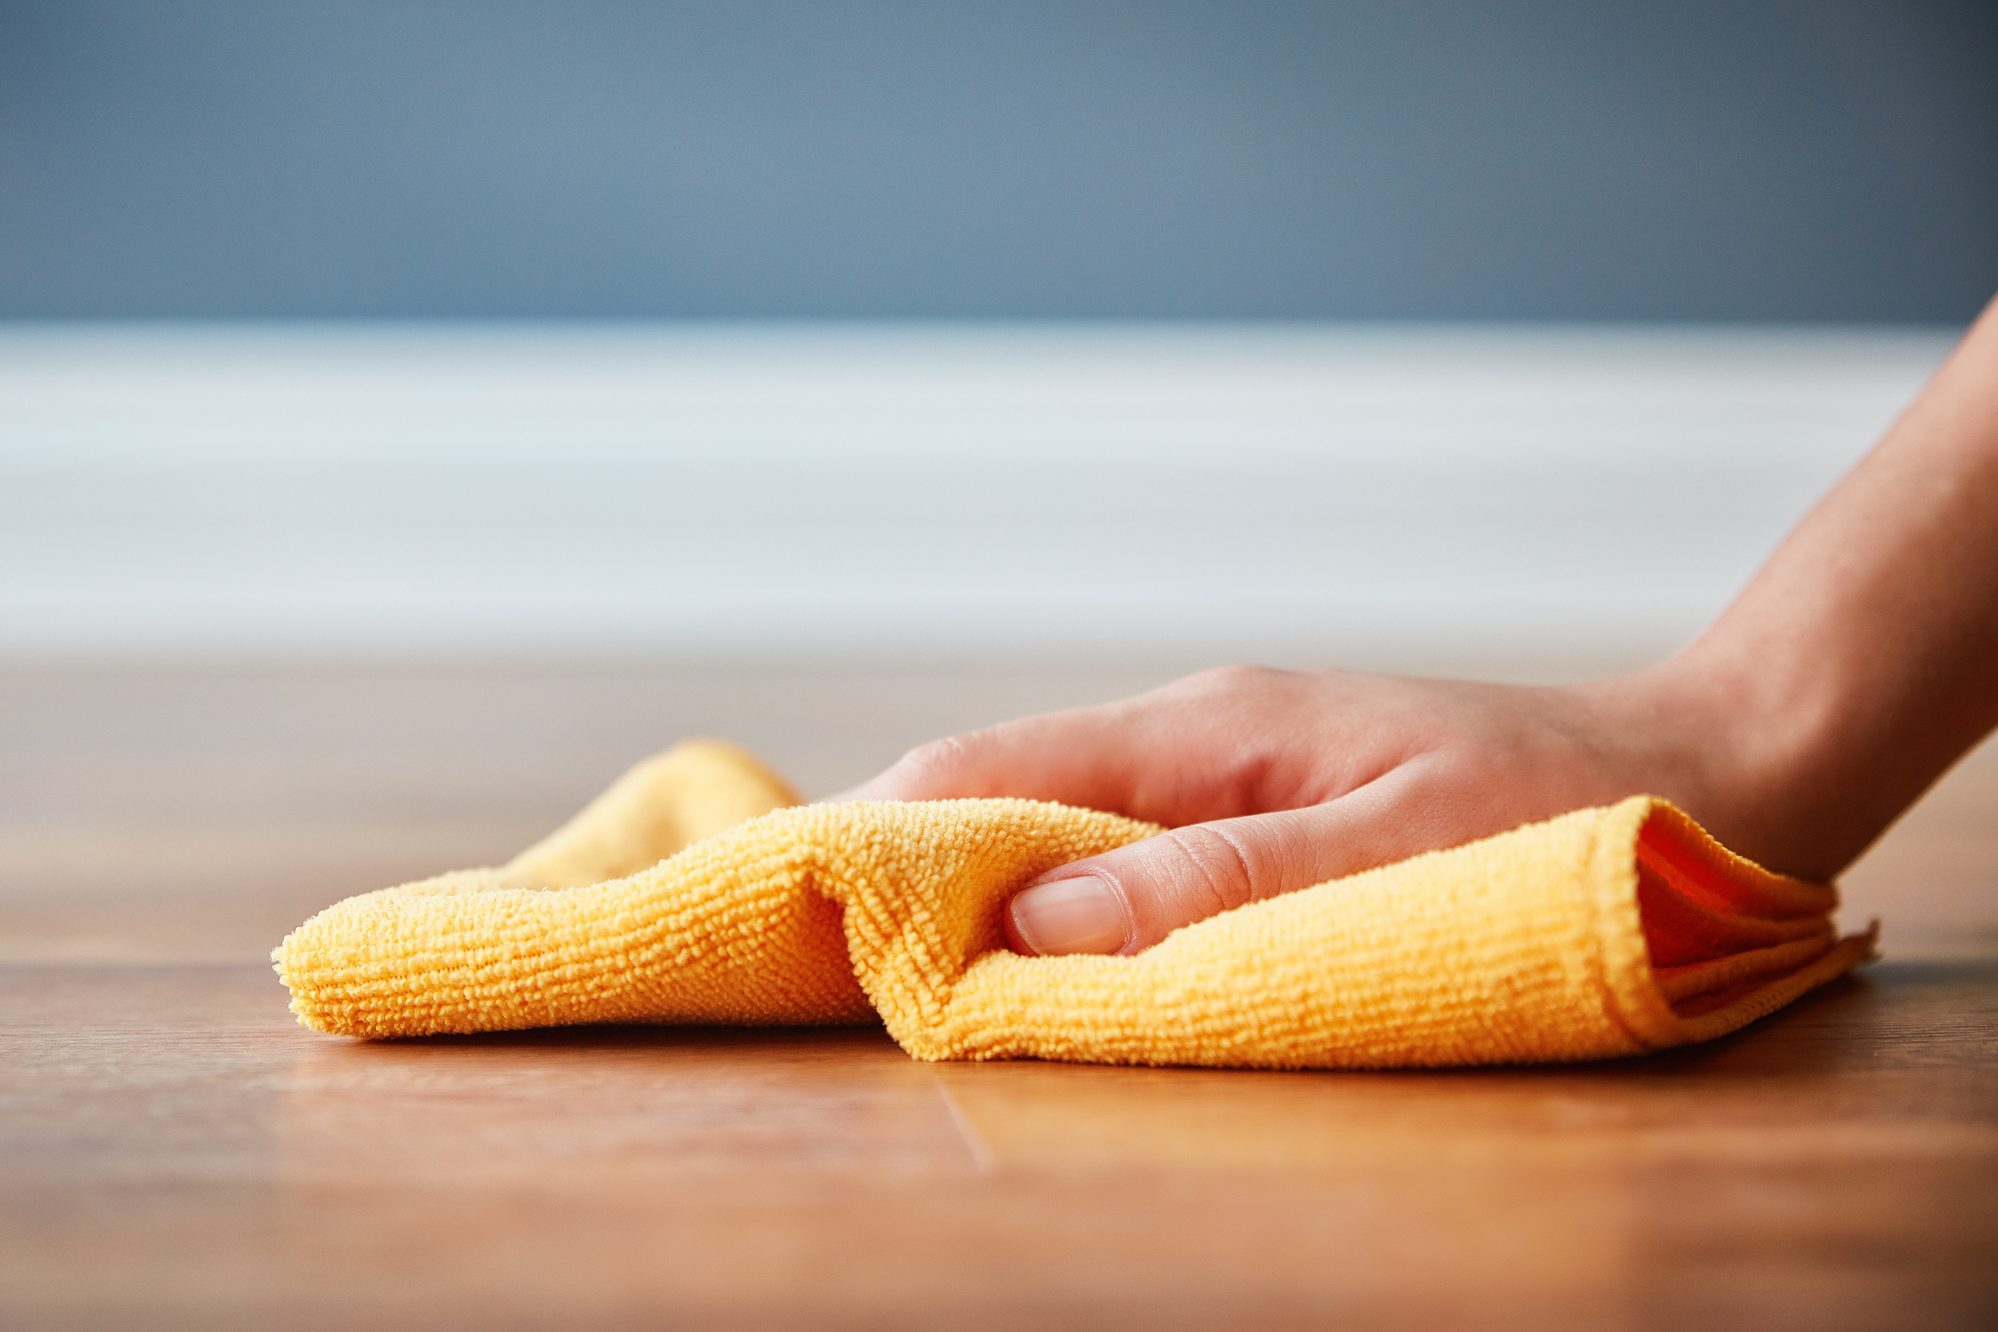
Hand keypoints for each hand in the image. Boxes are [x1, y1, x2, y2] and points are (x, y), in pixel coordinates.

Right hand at [839, 663, 1744, 955]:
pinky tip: (1036, 962)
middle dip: (900, 867)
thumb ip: (1222, 884)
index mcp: (1209, 725)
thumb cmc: (1565, 813)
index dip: (879, 835)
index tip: (791, 906)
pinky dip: (1061, 911)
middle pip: (1001, 793)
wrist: (1703, 773)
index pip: (991, 767)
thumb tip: (1032, 923)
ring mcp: (1228, 776)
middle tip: (807, 953)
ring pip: (1057, 829)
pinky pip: (1127, 862)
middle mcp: (1197, 739)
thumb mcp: (1399, 852)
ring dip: (974, 894)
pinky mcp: (1264, 822)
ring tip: (890, 971)